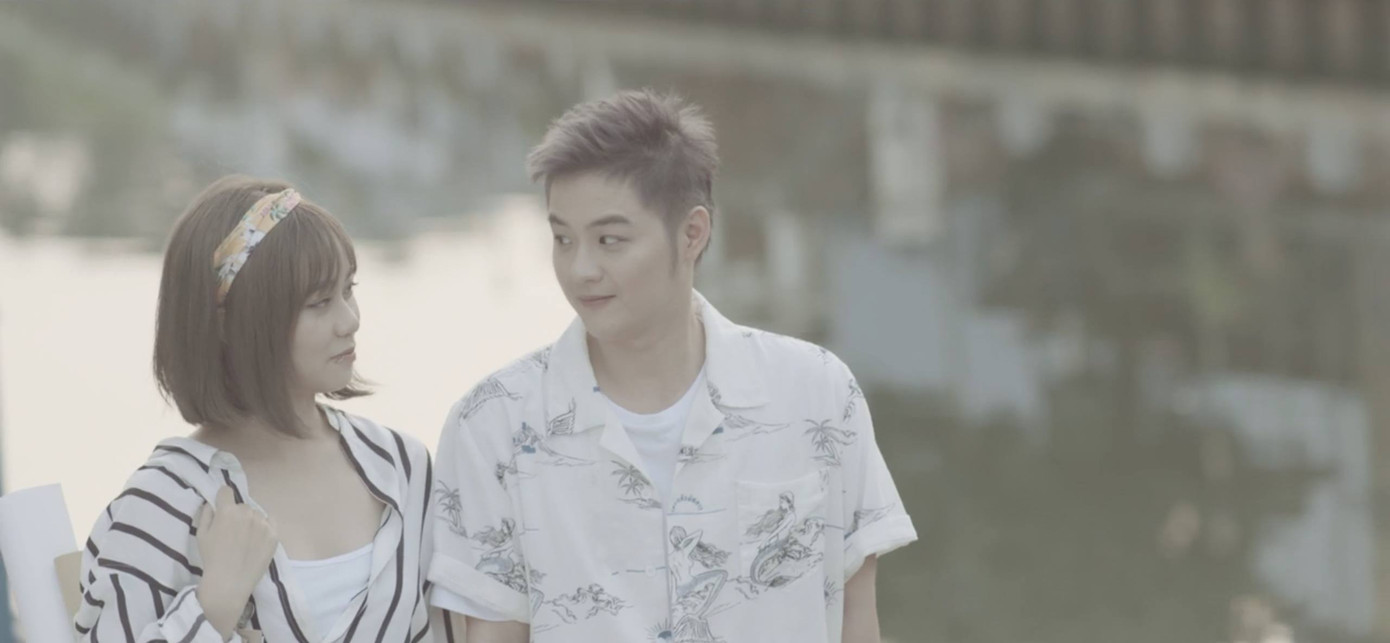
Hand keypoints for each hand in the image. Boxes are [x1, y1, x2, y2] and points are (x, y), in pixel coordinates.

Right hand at [195, 486, 277, 637]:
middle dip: (237, 514)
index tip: (223, 506)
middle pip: (242, 506)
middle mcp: (247, 513)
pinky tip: (258, 539)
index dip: (223, 498)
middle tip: (233, 531)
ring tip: (246, 540)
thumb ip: (206, 514)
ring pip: (257, 514)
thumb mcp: (201, 535)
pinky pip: (271, 521)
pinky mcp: (274, 534)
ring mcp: (263, 523)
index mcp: (227, 511)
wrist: (230, 582)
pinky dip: (265, 526)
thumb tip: (212, 503)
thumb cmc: (212, 558)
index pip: (226, 491)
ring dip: (252, 521)